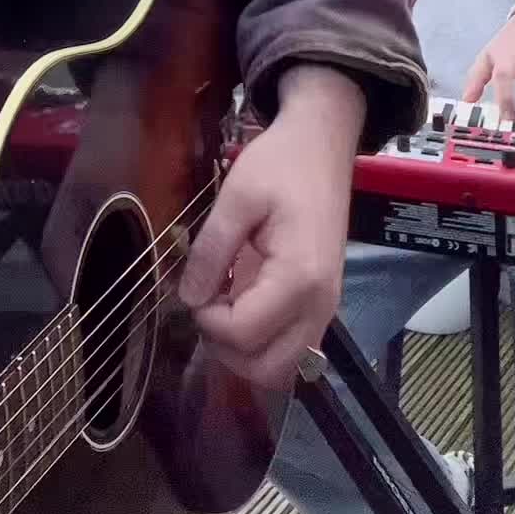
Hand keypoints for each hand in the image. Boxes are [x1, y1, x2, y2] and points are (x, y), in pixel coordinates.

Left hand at [178, 65, 362, 391]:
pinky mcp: (322, 303)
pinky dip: (261, 340)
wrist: (322, 143)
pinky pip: (290, 347)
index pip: (244, 334)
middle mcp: (320, 305)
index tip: (195, 286)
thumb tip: (188, 298)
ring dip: (243, 350)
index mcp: (299, 277)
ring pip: (280, 368)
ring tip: (222, 303)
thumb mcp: (235, 197)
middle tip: (206, 302)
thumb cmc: (281, 163)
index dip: (207, 320)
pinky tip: (241, 300)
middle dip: (225, 347)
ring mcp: (325, 308)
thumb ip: (211, 252)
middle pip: (266, 369)